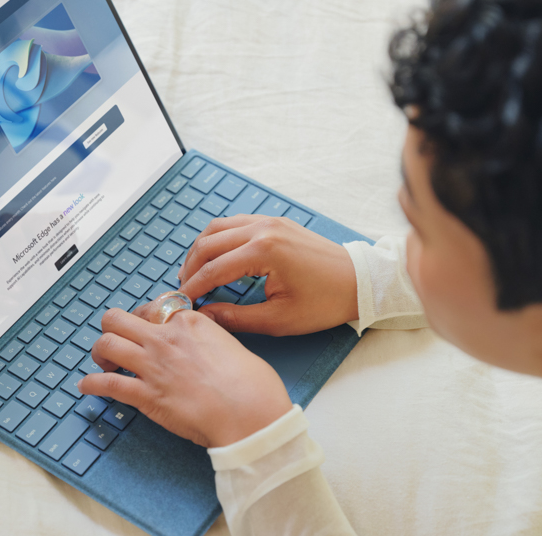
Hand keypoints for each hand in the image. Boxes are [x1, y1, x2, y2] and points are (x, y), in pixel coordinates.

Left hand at [78, 306, 292, 447]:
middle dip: (113, 328)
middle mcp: (165, 338)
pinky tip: (86, 386)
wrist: (250, 414)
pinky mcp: (145, 395)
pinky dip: (91, 385)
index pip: (153, 306)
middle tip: (118, 341)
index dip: (144, 316)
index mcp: (189, 322)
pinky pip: (107, 385)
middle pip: (118, 318)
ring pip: (106, 344)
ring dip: (100, 353)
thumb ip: (210, 339)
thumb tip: (204, 345)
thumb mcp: (233, 344)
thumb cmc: (252, 385)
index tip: (144, 325)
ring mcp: (152, 365)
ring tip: (103, 363)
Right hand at [178, 215, 358, 335]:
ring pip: (218, 227)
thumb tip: (204, 317)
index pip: (213, 269)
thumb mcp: (278, 319)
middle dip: (191, 267)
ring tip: (195, 273)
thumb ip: (236, 318)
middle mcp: (263, 229)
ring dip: (202, 249)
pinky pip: (236, 223)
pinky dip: (219, 238)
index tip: (182, 303)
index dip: (194, 288)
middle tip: (184, 289)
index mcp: (264, 251)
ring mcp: (269, 221)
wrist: (359, 282)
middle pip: (209, 243)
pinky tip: (217, 257)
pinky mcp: (275, 221)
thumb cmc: (324, 302)